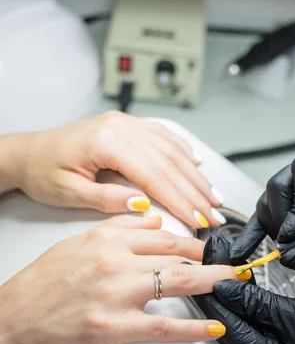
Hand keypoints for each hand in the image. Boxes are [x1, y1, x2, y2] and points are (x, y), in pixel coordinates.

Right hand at [0, 216, 243, 343]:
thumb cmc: (38, 288)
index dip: (194, 240)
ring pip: (177, 283)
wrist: (11, 324)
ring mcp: (115, 295)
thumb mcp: (73, 245)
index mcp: (104, 239)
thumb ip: (115, 229)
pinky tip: (213, 328)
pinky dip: (193, 328)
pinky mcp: (113, 328)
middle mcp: (113, 262)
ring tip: (235, 284)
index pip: (162, 234)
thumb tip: (153, 221)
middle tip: (235, 264)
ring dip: (213, 283)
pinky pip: (164, 326)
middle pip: (177, 254)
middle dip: (211, 258)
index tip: (211, 245)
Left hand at [13, 112, 225, 228]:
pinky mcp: (128, 126)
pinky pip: (163, 136)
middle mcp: (121, 127)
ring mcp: (126, 123)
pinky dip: (184, 152)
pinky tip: (197, 165)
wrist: (29, 154)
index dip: (182, 201)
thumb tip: (144, 204)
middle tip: (215, 215)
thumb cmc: (45, 173)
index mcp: (107, 141)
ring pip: (172, 150)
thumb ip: (108, 198)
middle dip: (196, 192)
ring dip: (196, 176)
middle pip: (170, 163)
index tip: (199, 220)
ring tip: (214, 197)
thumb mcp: (70, 192)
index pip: (155, 176)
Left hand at [195, 280, 294, 343]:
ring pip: (239, 332)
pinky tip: (237, 293)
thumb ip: (258, 303)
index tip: (199, 274)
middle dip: (218, 300)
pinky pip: (252, 334)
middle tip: (204, 268)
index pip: (230, 330)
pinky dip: (245, 313)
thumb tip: (224, 286)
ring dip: (230, 304)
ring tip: (215, 275)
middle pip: (230, 332)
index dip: (213, 300)